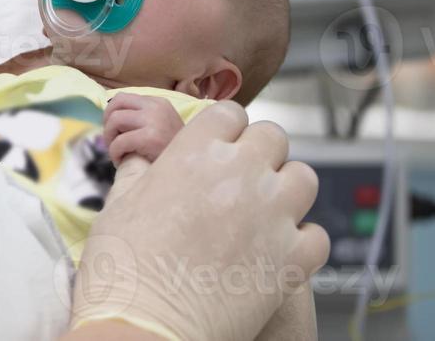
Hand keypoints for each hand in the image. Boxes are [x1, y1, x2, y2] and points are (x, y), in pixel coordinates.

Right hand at [70, 102, 327, 340]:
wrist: (143, 329)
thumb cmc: (123, 272)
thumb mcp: (118, 205)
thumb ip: (138, 173)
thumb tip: (141, 159)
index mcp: (193, 153)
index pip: (230, 114)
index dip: (225, 130)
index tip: (219, 148)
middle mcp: (239, 175)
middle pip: (273, 137)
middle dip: (260, 153)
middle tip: (242, 179)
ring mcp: (271, 216)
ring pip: (304, 178)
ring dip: (287, 190)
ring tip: (266, 211)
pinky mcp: (291, 260)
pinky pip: (316, 235)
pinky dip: (301, 242)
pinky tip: (278, 253)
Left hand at [102, 94, 183, 165]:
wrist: (189, 168)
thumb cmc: (172, 151)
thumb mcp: (161, 125)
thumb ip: (142, 118)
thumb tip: (111, 118)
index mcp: (158, 102)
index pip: (123, 98)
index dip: (111, 113)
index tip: (113, 129)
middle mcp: (156, 107)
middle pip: (116, 103)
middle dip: (107, 122)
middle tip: (110, 139)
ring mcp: (154, 121)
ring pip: (115, 120)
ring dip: (109, 138)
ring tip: (116, 151)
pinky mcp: (150, 138)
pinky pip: (120, 141)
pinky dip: (114, 152)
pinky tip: (120, 160)